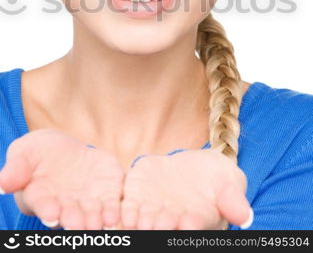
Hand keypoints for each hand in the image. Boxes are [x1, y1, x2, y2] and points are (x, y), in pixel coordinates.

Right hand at [0, 129, 124, 229]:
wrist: (62, 148)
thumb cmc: (36, 153)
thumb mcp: (24, 153)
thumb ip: (16, 169)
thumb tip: (2, 184)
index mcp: (41, 198)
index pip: (43, 205)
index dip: (47, 210)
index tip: (52, 214)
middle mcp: (64, 206)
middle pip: (70, 216)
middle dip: (75, 220)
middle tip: (80, 225)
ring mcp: (86, 202)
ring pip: (92, 214)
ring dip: (96, 220)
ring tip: (103, 222)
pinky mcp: (106, 192)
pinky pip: (112, 203)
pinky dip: (115, 209)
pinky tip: (117, 214)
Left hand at [120, 148, 251, 229]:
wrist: (195, 167)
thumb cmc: (218, 179)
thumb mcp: (230, 182)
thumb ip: (233, 198)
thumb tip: (244, 216)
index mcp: (197, 222)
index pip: (193, 227)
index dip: (190, 227)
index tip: (189, 223)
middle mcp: (173, 222)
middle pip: (166, 229)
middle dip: (162, 227)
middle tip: (160, 224)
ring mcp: (153, 211)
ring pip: (145, 222)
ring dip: (142, 224)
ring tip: (140, 223)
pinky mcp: (137, 196)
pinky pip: (128, 207)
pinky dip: (126, 212)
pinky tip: (125, 215)